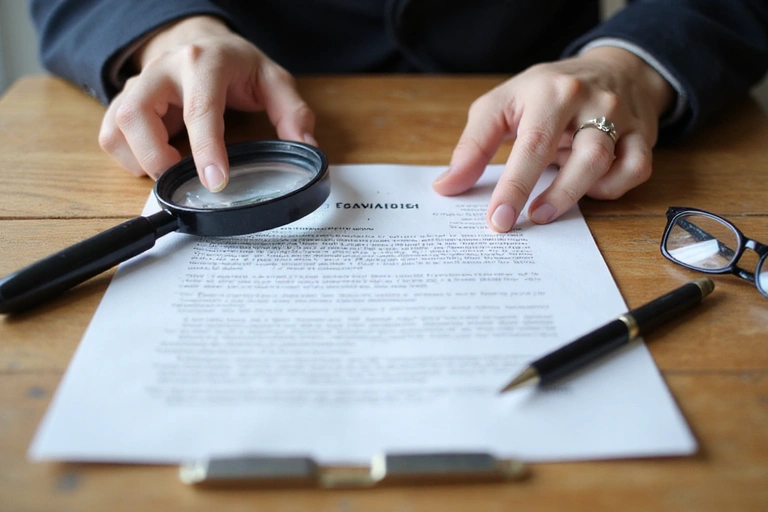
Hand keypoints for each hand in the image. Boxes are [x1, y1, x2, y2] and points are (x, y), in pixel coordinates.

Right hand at [99, 16, 315, 191]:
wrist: (199, 41)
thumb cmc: (235, 65)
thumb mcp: (272, 79)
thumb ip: (292, 111)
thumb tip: (307, 148)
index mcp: (203, 62)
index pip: (199, 108)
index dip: (206, 148)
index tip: (215, 181)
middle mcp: (163, 71)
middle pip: (136, 115)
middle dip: (156, 158)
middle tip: (184, 180)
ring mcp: (138, 86)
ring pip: (116, 128)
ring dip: (140, 161)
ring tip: (172, 171)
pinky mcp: (124, 103)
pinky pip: (110, 137)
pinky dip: (129, 160)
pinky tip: (156, 162)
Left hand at [432, 47, 673, 231]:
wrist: (610, 68)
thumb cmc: (546, 92)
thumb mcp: (502, 105)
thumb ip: (473, 146)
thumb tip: (446, 187)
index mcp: (551, 92)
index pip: (533, 145)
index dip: (514, 187)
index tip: (497, 219)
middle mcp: (592, 102)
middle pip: (584, 158)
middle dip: (555, 198)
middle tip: (526, 222)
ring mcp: (622, 118)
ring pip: (609, 166)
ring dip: (577, 195)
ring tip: (546, 208)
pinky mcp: (643, 135)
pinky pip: (635, 170)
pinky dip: (610, 188)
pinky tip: (586, 186)